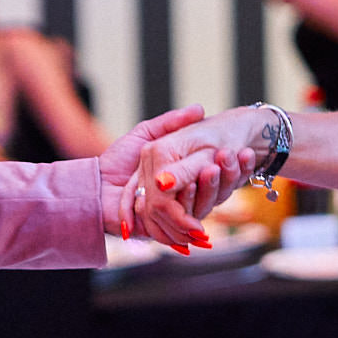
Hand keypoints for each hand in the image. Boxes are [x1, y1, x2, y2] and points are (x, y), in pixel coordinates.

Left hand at [99, 106, 247, 251]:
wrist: (94, 185)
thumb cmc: (116, 160)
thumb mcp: (146, 135)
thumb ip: (172, 122)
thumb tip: (200, 109)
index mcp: (180, 178)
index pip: (212, 173)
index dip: (228, 165)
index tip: (242, 150)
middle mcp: (180, 198)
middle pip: (214, 191)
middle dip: (229, 174)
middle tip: (239, 154)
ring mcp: (173, 214)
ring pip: (204, 204)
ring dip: (216, 186)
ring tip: (220, 166)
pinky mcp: (163, 228)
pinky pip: (184, 219)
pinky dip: (197, 204)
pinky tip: (203, 183)